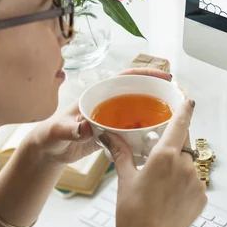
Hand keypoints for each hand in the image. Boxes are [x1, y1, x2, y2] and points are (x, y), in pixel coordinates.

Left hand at [27, 68, 172, 164]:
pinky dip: (147, 131)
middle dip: (158, 91)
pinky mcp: (114, 134)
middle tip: (177, 97)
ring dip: (155, 112)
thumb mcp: (58, 131)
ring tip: (175, 116)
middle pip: (138, 92)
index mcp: (97, 94)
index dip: (145, 74)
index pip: (125, 77)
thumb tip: (85, 126)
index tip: (164, 76)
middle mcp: (108, 103)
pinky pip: (135, 129)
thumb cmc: (50, 136)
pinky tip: (159, 136)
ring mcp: (113, 118)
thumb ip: (71, 129)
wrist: (48, 152)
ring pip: (139, 111)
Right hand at [100, 99, 206, 226]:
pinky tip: (168, 195)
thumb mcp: (125, 180)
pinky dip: (183, 182)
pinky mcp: (202, 196)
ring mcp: (196, 181)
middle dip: (174, 142)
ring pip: (189, 162)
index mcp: (165, 156)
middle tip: (159, 153)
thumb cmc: (134, 216)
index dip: (185, 108)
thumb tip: (109, 136)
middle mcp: (184, 166)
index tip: (187, 99)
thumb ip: (121, 153)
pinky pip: (194, 180)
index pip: (180, 123)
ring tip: (160, 182)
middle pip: (184, 142)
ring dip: (178, 165)